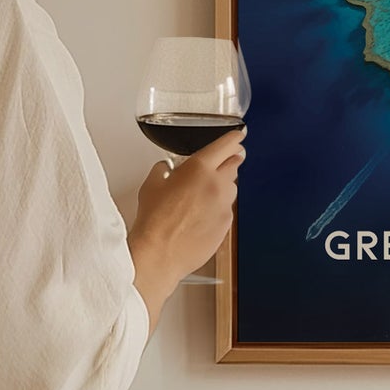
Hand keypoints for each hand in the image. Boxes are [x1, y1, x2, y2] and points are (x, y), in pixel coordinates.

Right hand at [128, 129, 244, 328]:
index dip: (234, 138)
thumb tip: (166, 168)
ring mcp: (225, 206)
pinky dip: (219, 208)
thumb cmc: (154, 220)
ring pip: (231, 188)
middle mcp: (217, 184)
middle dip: (231, 160)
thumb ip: (163, 170)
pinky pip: (227, 210)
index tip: (238, 136)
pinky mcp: (227, 225)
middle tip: (225, 160)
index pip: (225, 145)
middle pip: (234, 164)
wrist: (160, 253)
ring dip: (223, 186)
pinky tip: (202, 215)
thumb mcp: (151, 185)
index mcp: (199, 168)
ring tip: (204, 194)